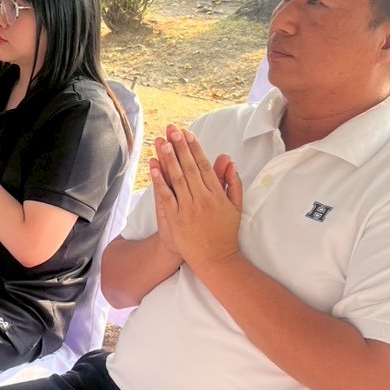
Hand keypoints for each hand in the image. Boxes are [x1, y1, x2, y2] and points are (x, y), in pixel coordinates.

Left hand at [149, 125, 242, 272]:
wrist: (215, 259)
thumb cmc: (225, 232)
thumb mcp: (235, 207)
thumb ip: (232, 183)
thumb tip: (229, 161)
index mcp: (217, 194)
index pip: (204, 166)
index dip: (195, 149)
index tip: (188, 134)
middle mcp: (203, 198)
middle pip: (189, 168)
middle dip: (180, 147)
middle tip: (173, 130)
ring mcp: (188, 208)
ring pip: (177, 179)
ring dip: (169, 159)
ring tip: (162, 142)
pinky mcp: (176, 219)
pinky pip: (166, 196)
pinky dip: (160, 181)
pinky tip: (154, 167)